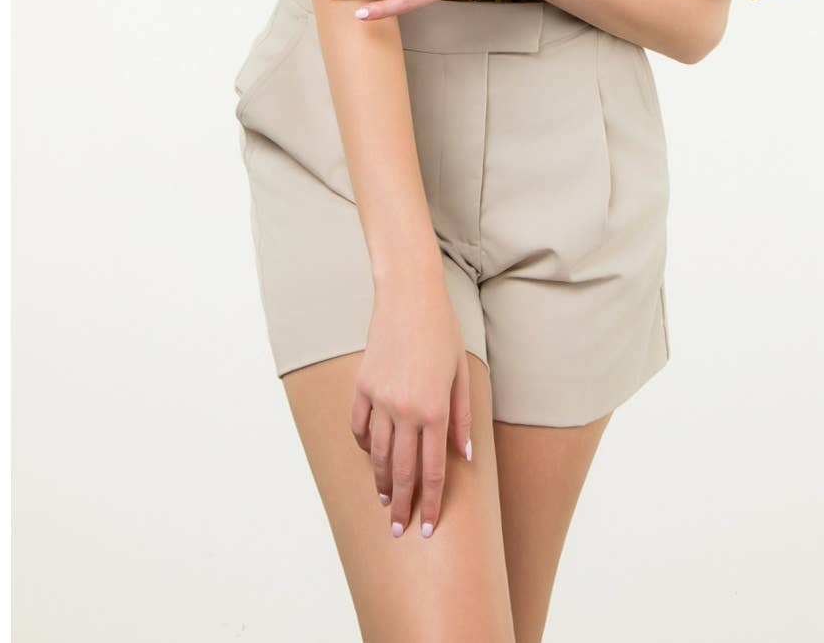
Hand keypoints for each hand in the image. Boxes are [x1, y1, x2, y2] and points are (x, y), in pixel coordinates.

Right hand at [350, 275, 473, 538]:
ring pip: (377, 453)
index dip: (430, 501)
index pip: (432, 469)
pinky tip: (370, 457)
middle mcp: (405, 409)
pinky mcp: (362, 386)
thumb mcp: (461, 373)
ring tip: (384, 500)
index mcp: (434, 409)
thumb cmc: (442, 330)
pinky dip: (364, 446)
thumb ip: (462, 417)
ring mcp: (380, 399)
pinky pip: (359, 426)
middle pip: (401, 470)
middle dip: (401, 504)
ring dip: (381, 481)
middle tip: (398, 529)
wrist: (408, 295)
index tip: (426, 526)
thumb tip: (464, 456)